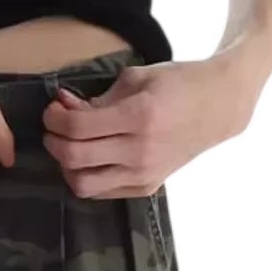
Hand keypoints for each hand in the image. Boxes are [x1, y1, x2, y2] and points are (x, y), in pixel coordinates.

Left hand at [42, 58, 243, 197]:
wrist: (218, 108)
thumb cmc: (178, 84)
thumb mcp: (137, 78)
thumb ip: (98, 97)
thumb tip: (63, 106)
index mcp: (139, 116)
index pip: (77, 128)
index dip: (54, 118)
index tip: (53, 109)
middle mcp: (140, 151)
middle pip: (74, 158)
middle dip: (54, 141)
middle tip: (55, 128)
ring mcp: (145, 173)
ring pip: (84, 184)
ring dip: (67, 166)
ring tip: (71, 146)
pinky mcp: (148, 187)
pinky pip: (103, 192)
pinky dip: (89, 176)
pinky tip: (93, 157)